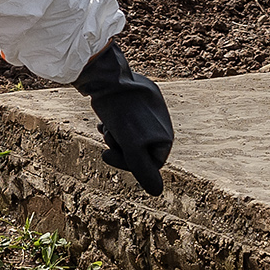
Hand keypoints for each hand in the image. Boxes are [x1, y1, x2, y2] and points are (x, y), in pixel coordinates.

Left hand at [77, 43, 171, 196]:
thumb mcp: (132, 146)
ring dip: (114, 137)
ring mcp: (149, 113)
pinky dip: (114, 125)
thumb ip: (143, 170)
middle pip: (137, 152)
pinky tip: (104, 121)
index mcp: (165, 136)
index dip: (125, 164)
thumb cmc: (122, 113)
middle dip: (119, 149)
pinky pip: (126, 123)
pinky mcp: (136, 103)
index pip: (148, 166)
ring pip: (129, 138)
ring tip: (105, 126)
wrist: (109, 77)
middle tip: (107, 136)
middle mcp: (160, 124)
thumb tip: (157, 193)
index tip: (106, 155)